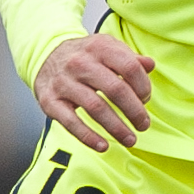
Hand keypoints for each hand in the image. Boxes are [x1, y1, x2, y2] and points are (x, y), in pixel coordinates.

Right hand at [37, 33, 154, 151]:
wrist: (43, 56)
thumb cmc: (84, 57)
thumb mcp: (106, 48)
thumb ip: (130, 58)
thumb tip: (150, 66)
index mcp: (98, 47)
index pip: (129, 67)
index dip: (143, 86)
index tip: (146, 99)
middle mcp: (80, 63)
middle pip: (115, 89)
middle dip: (134, 111)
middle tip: (143, 125)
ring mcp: (64, 83)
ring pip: (96, 108)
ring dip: (116, 128)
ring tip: (130, 139)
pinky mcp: (50, 101)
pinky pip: (71, 122)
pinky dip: (88, 137)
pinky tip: (103, 146)